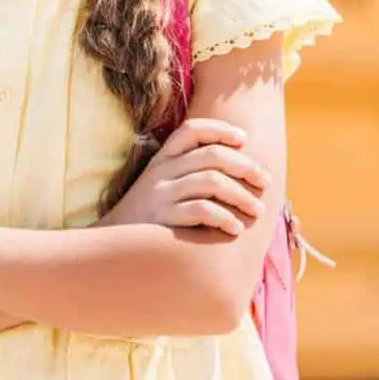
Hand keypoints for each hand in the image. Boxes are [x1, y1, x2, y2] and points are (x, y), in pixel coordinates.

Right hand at [101, 118, 269, 235]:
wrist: (114, 249)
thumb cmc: (150, 218)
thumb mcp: (162, 187)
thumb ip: (189, 174)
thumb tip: (238, 169)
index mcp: (162, 158)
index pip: (191, 130)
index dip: (220, 129)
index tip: (244, 139)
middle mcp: (161, 171)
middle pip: (211, 155)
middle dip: (245, 166)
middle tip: (265, 182)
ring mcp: (161, 194)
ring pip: (212, 181)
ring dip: (241, 195)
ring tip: (256, 210)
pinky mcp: (163, 220)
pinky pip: (202, 211)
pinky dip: (225, 217)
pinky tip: (235, 228)